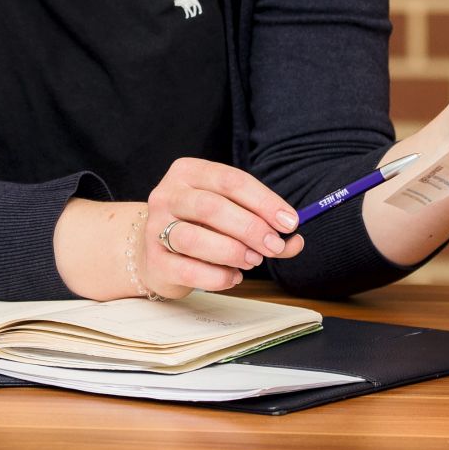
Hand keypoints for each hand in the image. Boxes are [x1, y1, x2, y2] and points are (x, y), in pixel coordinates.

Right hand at [137, 158, 303, 298]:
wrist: (154, 249)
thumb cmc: (200, 227)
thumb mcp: (229, 214)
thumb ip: (263, 225)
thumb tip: (294, 240)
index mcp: (188, 172)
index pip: (230, 180)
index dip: (263, 201)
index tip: (290, 222)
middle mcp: (167, 195)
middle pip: (211, 207)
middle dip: (250, 228)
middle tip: (274, 246)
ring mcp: (155, 228)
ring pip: (195, 239)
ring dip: (233, 252)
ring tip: (252, 260)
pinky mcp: (155, 262)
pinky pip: (189, 271)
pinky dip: (218, 277)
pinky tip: (233, 276)